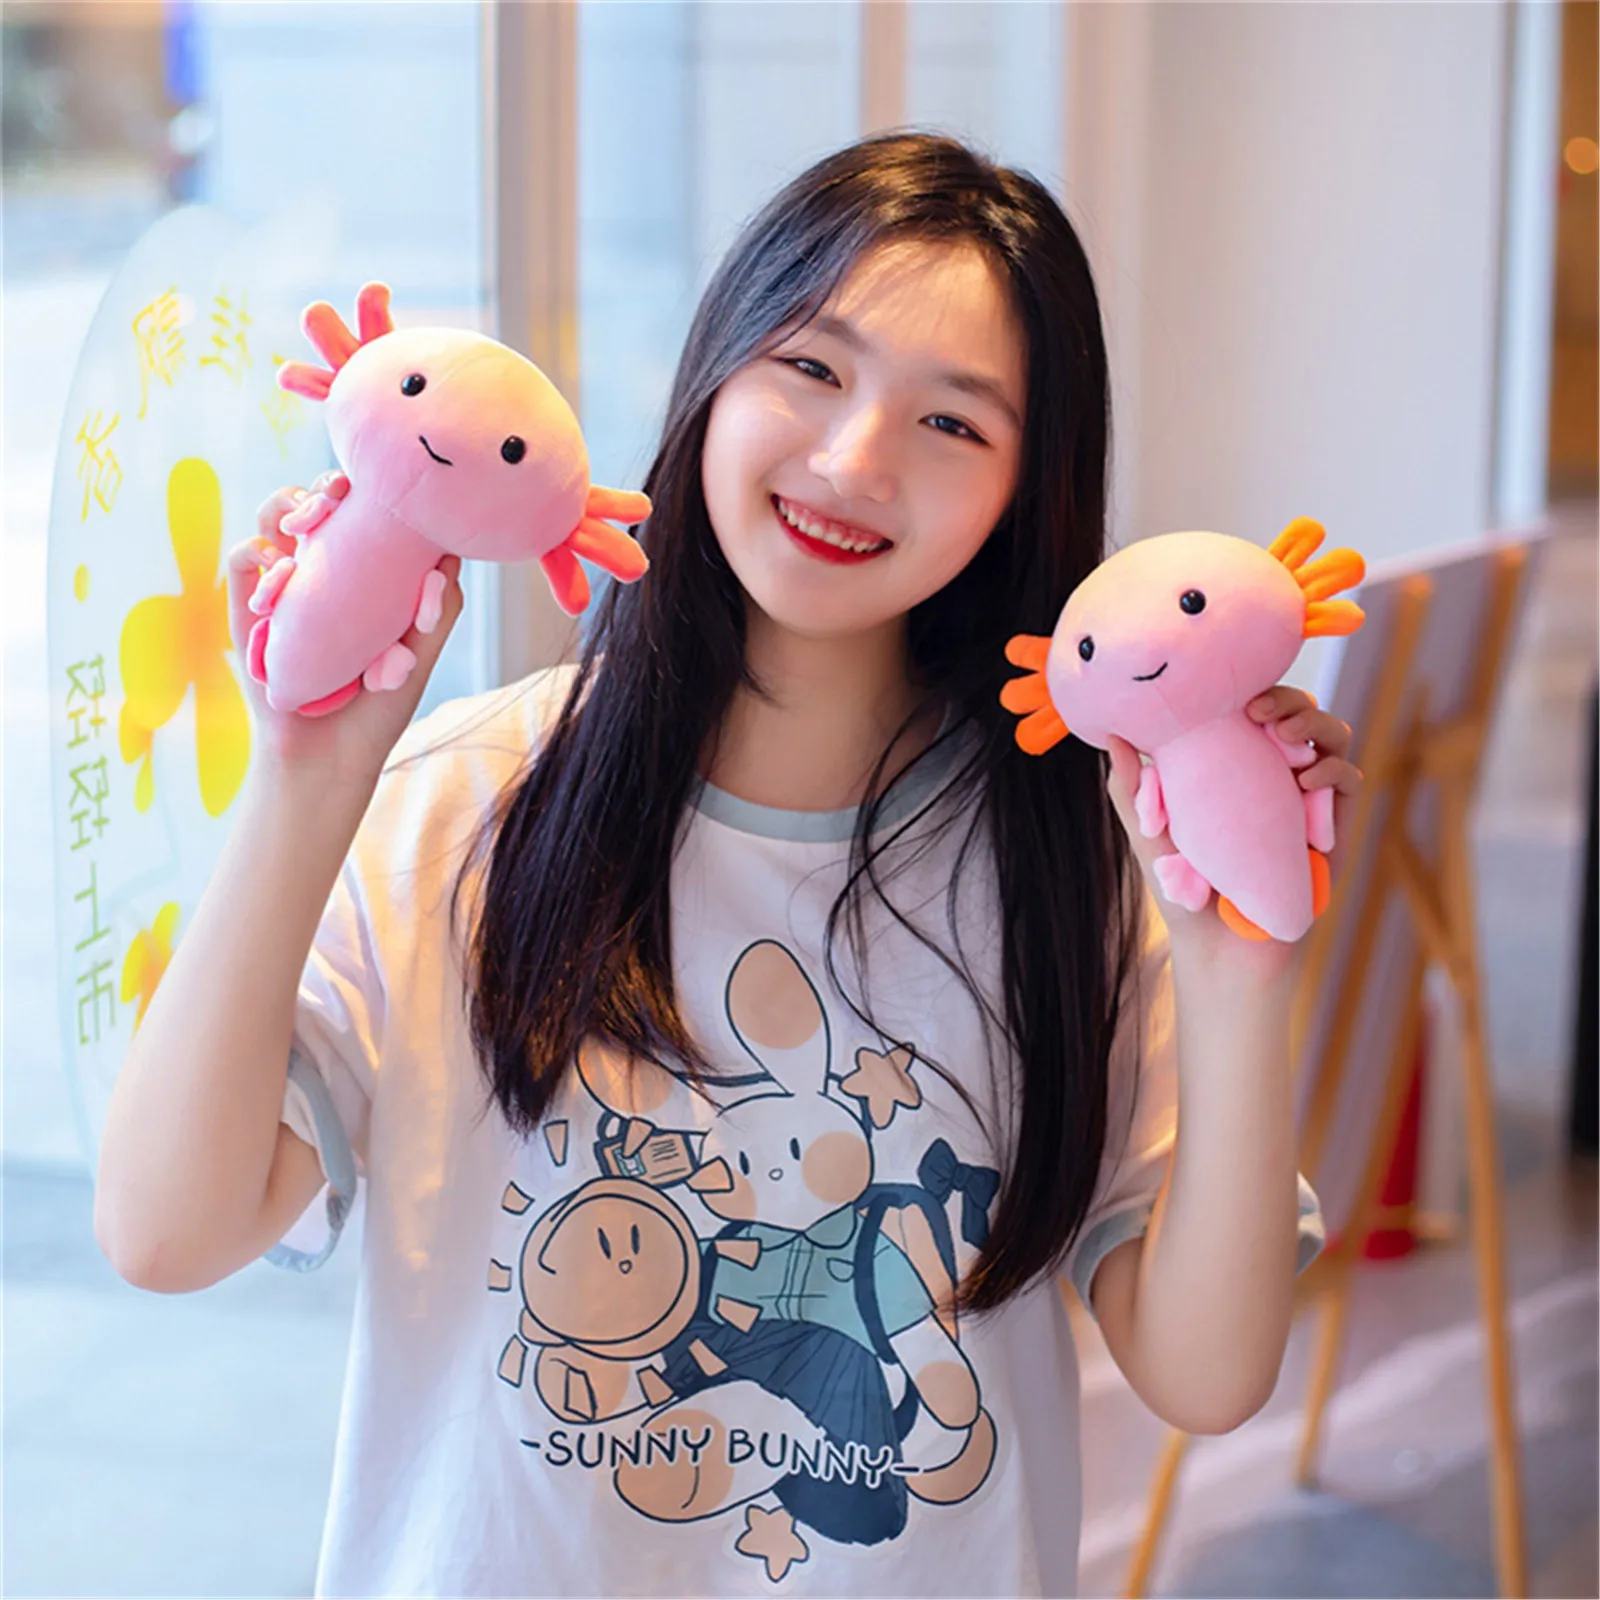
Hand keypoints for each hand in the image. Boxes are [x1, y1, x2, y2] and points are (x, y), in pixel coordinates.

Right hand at [227, 472, 464, 794]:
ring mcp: (284, 587)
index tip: (381, 489)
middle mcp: (322, 572)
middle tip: (337, 494)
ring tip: (306, 522)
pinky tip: (282, 573)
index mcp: (365, 575)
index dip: (368, 492)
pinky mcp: (249, 610)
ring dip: (287, 504)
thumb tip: (450, 552)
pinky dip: (259, 556)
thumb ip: (436, 609)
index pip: (362, 515)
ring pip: (272, 518)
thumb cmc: (378, 707)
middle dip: (325, 485)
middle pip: (316, 502)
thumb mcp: (418, 657)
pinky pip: (245, 562)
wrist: (331, 758)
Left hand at [1105, 687, 1361, 980]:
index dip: (1252, 688)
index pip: (1253, 710)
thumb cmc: (1181, 890)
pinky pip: (1348, 783)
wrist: (1217, 950)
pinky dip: (1335, 771)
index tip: (1232, 693)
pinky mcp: (1332, 828)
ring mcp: (1306, 798)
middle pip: (1296, 714)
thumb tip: (1111, 736)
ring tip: (1284, 735)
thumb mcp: (1149, 833)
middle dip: (1287, 697)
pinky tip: (1307, 781)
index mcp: (1235, 765)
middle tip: (1260, 709)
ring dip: (1315, 724)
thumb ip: (1131, 789)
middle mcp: (1274, 774)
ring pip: (1329, 739)